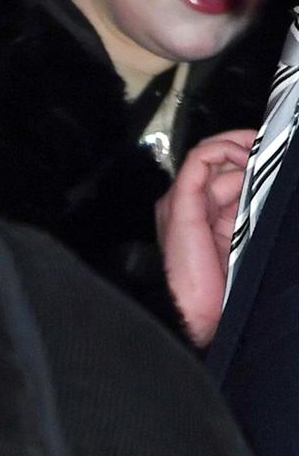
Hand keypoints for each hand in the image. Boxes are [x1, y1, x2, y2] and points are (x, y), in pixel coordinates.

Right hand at [159, 128, 253, 346]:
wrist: (195, 311)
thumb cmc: (219, 289)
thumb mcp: (245, 243)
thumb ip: (251, 215)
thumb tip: (268, 190)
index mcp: (205, 215)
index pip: (223, 172)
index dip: (248, 159)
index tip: (274, 156)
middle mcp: (190, 203)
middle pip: (216, 160)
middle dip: (246, 147)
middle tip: (272, 147)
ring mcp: (182, 200)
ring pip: (207, 153)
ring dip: (238, 144)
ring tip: (263, 149)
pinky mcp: (181, 201)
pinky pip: (198, 160)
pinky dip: (222, 149)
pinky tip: (244, 154)